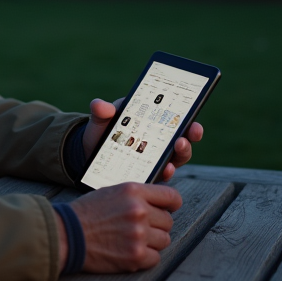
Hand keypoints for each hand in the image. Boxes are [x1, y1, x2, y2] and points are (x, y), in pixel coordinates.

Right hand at [55, 182, 182, 272]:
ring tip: (131, 240)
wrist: (67, 235)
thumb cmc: (87, 212)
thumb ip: (137, 196)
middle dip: (156, 226)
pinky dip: (145, 258)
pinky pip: (155, 258)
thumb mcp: (112, 192)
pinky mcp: (135, 256)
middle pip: (168, 221)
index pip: (172, 197)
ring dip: (151, 242)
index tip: (168, 210)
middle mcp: (139, 211)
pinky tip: (129, 252)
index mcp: (134, 191)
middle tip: (138, 229)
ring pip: (164, 240)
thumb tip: (160, 203)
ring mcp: (138, 234)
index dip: (171, 205)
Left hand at [81, 98, 203, 181]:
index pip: (175, 118)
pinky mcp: (148, 174)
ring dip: (181, 154)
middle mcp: (158, 140)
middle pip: (182, 139)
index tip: (193, 117)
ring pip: (176, 158)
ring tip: (177, 150)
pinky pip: (161, 175)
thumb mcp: (100, 119)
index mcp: (151, 121)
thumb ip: (101, 111)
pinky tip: (164, 170)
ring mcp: (155, 158)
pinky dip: (165, 172)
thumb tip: (100, 105)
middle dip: (189, 137)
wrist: (88, 156)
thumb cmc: (100, 133)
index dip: (189, 118)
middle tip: (187, 135)